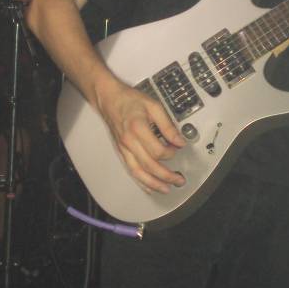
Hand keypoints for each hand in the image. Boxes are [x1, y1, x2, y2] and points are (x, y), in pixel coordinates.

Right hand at [97, 79, 185, 193]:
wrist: (109, 98)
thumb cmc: (130, 100)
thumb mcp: (154, 106)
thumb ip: (167, 125)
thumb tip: (179, 140)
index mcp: (138, 128)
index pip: (157, 150)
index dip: (170, 153)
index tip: (178, 148)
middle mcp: (129, 142)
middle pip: (149, 166)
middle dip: (166, 176)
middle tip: (179, 180)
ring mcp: (124, 149)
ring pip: (139, 173)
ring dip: (154, 184)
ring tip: (167, 189)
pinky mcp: (121, 152)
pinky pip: (131, 171)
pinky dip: (141, 181)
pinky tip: (149, 186)